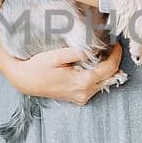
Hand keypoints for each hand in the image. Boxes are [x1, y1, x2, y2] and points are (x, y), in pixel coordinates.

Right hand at [8, 41, 123, 103]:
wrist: (25, 81)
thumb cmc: (38, 67)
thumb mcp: (57, 56)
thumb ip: (78, 52)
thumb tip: (95, 48)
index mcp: (82, 82)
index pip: (109, 69)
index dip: (116, 55)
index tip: (116, 44)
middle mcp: (85, 93)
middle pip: (110, 77)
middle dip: (113, 61)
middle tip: (110, 47)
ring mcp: (81, 98)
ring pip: (103, 83)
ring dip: (105, 69)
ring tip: (101, 54)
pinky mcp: (78, 99)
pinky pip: (94, 87)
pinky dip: (97, 76)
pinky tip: (91, 66)